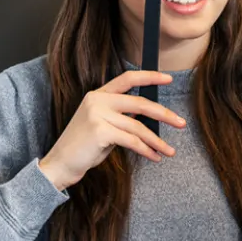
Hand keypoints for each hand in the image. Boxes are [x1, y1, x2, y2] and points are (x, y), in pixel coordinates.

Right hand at [38, 70, 186, 190]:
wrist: (60, 164)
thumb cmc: (84, 146)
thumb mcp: (103, 124)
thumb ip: (122, 116)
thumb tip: (149, 114)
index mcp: (98, 95)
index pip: (127, 78)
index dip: (149, 76)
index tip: (168, 78)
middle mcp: (97, 100)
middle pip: (139, 103)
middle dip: (164, 114)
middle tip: (181, 123)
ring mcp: (97, 115)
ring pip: (138, 127)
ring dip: (157, 141)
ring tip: (169, 151)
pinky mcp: (100, 131)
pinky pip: (132, 141)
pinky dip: (146, 150)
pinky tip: (155, 157)